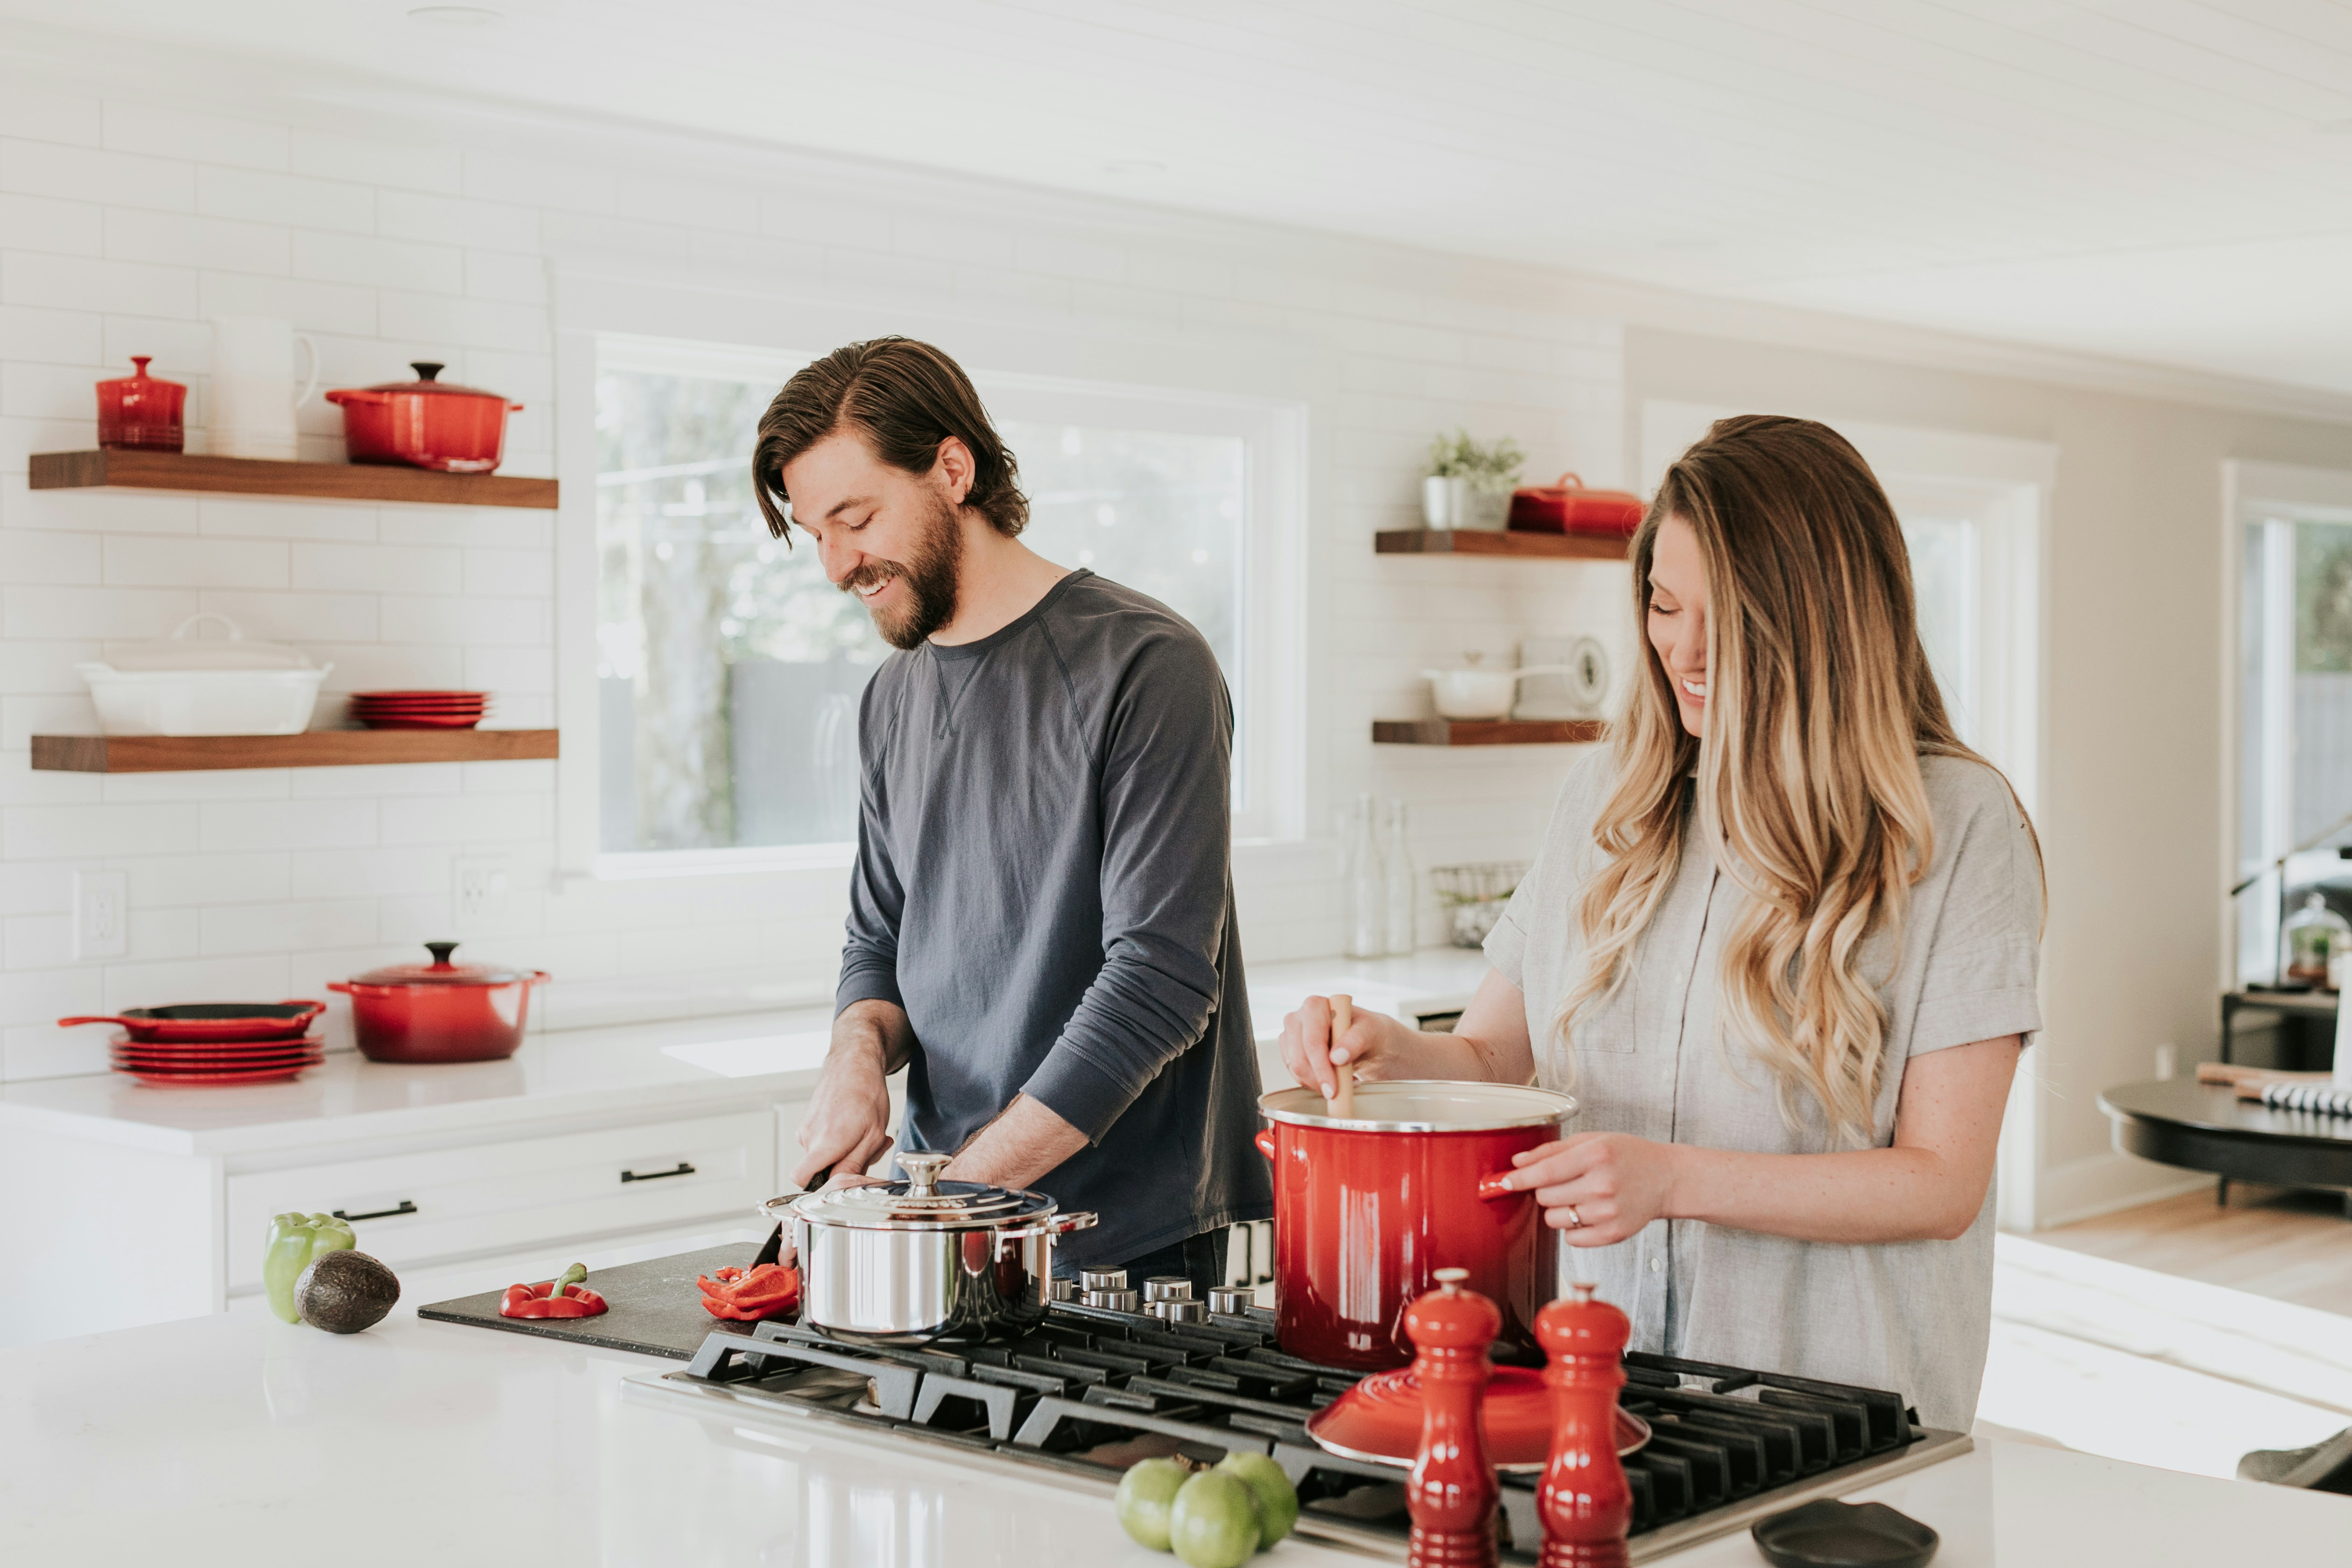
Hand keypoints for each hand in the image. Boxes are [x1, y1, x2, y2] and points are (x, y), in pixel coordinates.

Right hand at [791, 1031, 896, 1189]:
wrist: (854, 1062)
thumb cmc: (867, 1094)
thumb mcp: (872, 1135)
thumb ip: (854, 1165)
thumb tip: (841, 1184)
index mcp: (824, 1144)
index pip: (801, 1180)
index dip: (820, 1185)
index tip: (839, 1179)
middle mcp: (808, 1137)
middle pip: (818, 1169)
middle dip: (842, 1166)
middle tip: (866, 1148)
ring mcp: (805, 1128)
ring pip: (822, 1155)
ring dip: (843, 1151)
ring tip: (863, 1132)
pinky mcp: (807, 1121)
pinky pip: (820, 1141)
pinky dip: (837, 1139)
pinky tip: (854, 1125)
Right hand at [1278, 994, 1405, 1097]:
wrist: (1368, 1041)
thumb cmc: (1370, 1031)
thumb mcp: (1372, 1032)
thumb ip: (1356, 1040)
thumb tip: (1337, 1057)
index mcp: (1316, 1006)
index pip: (1312, 1039)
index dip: (1320, 1066)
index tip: (1333, 1087)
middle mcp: (1299, 1018)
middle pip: (1299, 1057)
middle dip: (1318, 1079)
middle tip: (1337, 1092)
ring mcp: (1291, 1035)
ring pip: (1295, 1069)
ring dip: (1316, 1082)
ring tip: (1341, 1081)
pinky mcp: (1290, 1051)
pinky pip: (1295, 1074)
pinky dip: (1312, 1083)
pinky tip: (1331, 1079)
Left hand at [1501, 1132, 1682, 1245]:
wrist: (1666, 1179)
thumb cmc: (1628, 1155)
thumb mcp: (1592, 1140)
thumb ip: (1551, 1150)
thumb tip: (1517, 1162)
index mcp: (1595, 1156)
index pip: (1544, 1171)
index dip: (1519, 1178)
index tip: (1504, 1181)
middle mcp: (1602, 1185)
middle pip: (1545, 1197)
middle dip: (1544, 1190)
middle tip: (1563, 1182)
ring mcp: (1608, 1212)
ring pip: (1554, 1219)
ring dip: (1558, 1209)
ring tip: (1579, 1196)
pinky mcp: (1613, 1234)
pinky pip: (1571, 1239)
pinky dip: (1573, 1228)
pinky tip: (1589, 1212)